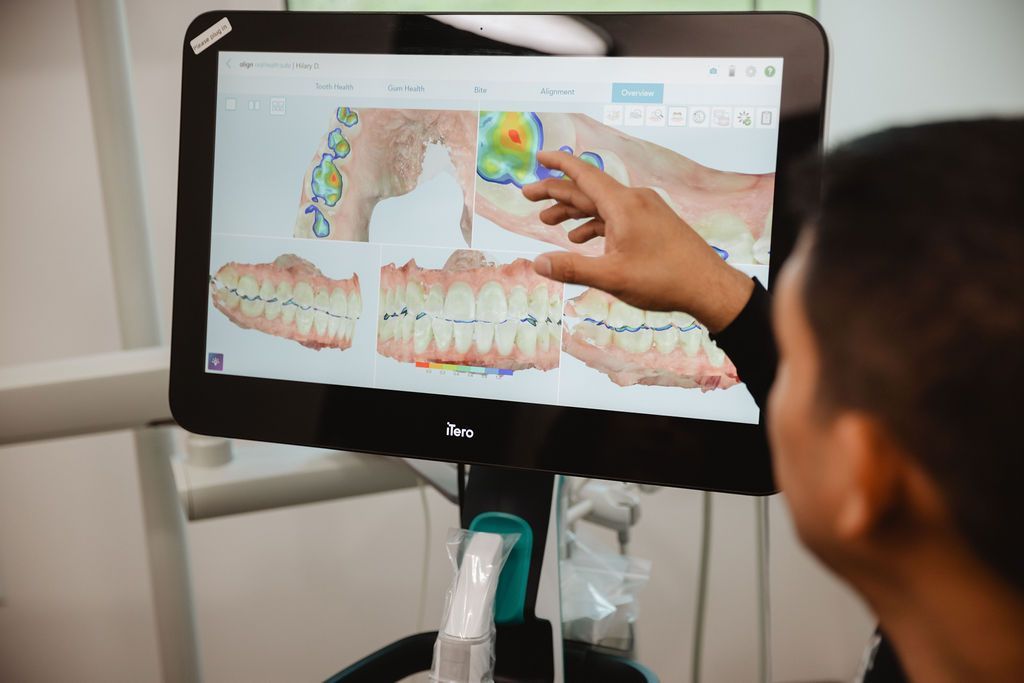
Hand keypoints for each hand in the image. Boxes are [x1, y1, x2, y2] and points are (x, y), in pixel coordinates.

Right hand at [523, 151, 753, 332]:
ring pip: (602, 204)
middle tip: (528, 196)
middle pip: (588, 189)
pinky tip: (581, 238)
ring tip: (548, 221)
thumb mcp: (612, 277)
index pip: (584, 174)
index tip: (539, 157)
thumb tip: (537, 263)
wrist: (708, 287)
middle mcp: (634, 201)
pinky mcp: (652, 224)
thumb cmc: (664, 280)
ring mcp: (645, 211)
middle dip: (557, 193)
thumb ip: (572, 268)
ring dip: (574, 211)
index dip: (559, 164)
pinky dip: (595, 223)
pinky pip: (616, 216)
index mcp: (623, 205)